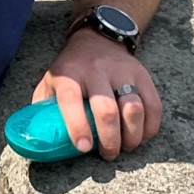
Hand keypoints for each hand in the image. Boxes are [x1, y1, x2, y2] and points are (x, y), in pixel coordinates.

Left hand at [33, 29, 162, 158]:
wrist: (97, 39)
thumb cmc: (70, 71)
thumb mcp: (49, 83)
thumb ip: (43, 109)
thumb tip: (40, 142)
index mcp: (69, 74)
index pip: (71, 100)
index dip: (78, 126)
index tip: (85, 148)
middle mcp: (96, 70)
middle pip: (107, 110)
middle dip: (110, 140)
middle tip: (109, 154)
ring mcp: (122, 71)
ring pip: (134, 108)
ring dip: (132, 135)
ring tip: (127, 146)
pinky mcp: (142, 74)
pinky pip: (153, 105)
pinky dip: (150, 127)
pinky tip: (141, 136)